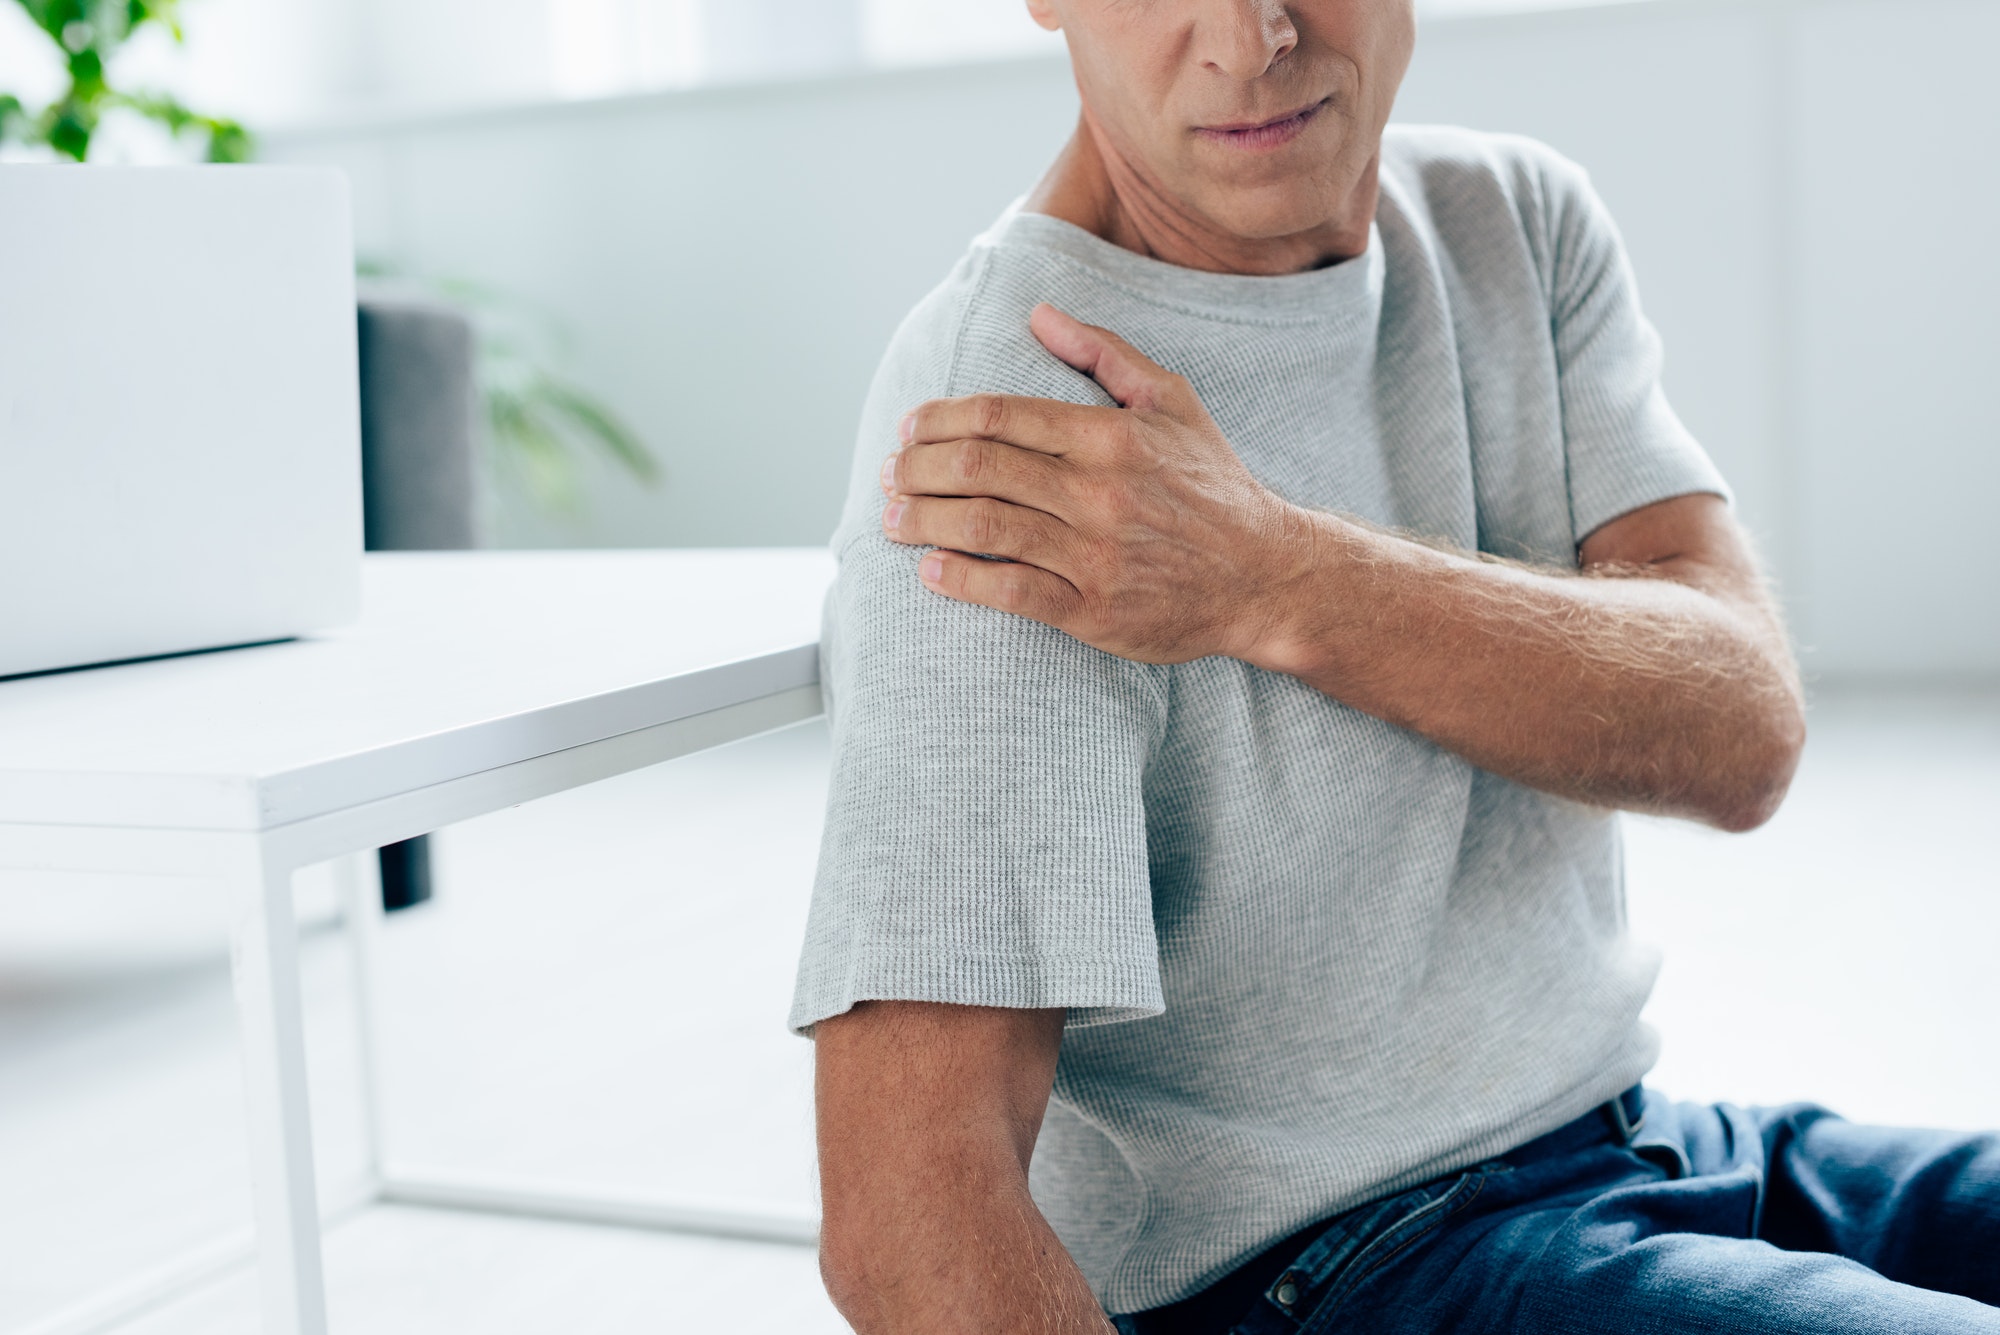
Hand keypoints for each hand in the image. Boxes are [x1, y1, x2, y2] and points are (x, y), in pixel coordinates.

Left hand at [882, 304, 1310, 665]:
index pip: (1001, 416)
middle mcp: (1099, 491)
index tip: (909, 428)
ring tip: (892, 519)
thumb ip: (1106, 354)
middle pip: (979, 467)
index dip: (941, 420)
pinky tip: (932, 571)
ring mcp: (1095, 552)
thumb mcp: (1173, 402)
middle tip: (889, 474)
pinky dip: (962, 579)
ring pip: (984, 526)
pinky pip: (1012, 590)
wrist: (1265, 576)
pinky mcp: (1093, 609)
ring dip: (923, 520)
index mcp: (1111, 436)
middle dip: (917, 468)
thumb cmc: (1214, 486)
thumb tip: (1042, 314)